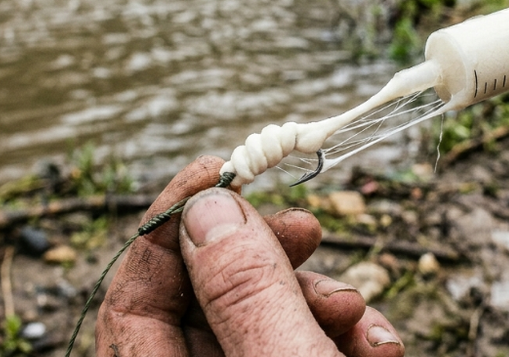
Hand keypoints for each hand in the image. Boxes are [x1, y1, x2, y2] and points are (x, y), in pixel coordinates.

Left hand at [95, 156, 404, 356]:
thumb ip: (246, 292)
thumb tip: (208, 207)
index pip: (132, 295)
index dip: (172, 222)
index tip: (221, 169)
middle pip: (203, 301)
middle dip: (265, 259)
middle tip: (309, 228)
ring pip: (259, 322)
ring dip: (317, 302)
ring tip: (359, 310)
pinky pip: (294, 349)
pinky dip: (335, 336)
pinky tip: (375, 343)